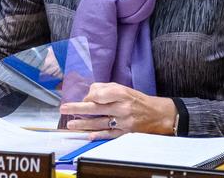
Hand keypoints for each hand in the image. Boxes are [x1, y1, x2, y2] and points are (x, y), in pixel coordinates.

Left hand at [60, 82, 175, 138]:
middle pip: (96, 108)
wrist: (159, 115)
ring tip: (70, 124)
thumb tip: (89, 95)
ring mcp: (124, 122)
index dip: (89, 95)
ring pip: (100, 123)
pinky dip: (99, 135)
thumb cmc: (138, 100)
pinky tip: (88, 135)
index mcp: (122, 94)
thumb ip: (105, 88)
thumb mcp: (124, 89)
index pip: (100, 93)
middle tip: (63, 109)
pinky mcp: (126, 133)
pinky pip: (110, 134)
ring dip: (83, 124)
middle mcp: (122, 108)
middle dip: (77, 108)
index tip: (85, 98)